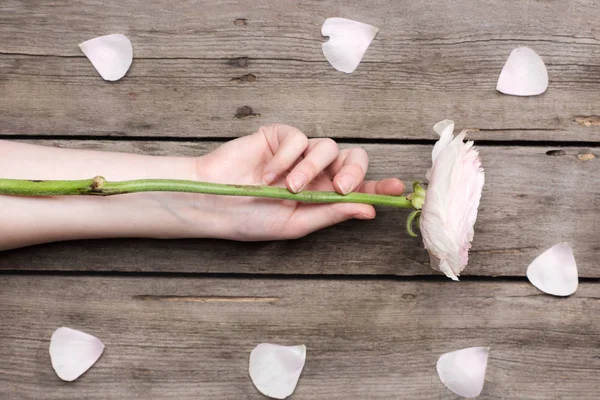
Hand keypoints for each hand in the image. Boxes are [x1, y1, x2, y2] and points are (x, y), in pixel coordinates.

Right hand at [195, 124, 404, 239]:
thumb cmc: (251, 219)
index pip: (360, 188)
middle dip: (353, 172)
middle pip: (353, 158)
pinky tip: (267, 173)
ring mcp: (298, 153)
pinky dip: (287, 157)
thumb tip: (370, 210)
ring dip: (311, 169)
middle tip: (340, 187)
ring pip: (327, 147)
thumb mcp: (295, 223)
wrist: (214, 202)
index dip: (379, 186)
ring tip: (288, 188)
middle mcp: (316, 173)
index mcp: (323, 196)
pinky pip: (298, 137)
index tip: (397, 189)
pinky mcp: (280, 137)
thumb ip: (331, 214)